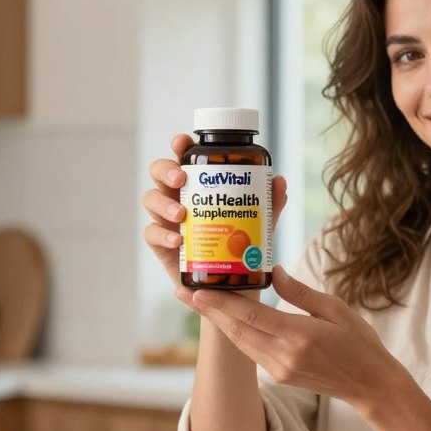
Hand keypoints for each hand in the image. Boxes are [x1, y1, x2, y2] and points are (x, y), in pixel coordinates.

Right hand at [142, 134, 286, 298]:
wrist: (233, 289)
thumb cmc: (243, 250)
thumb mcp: (260, 226)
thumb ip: (269, 206)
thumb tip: (280, 181)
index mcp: (200, 186)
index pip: (185, 158)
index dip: (180, 145)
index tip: (183, 141)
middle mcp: (179, 197)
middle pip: (159, 172)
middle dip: (166, 169)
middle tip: (181, 178)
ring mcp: (167, 220)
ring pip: (150, 199)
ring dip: (163, 202)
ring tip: (181, 214)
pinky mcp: (162, 245)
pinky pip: (151, 233)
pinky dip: (162, 234)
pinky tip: (178, 240)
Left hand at [181, 266, 409, 411]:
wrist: (370, 385)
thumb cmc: (359, 342)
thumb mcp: (335, 309)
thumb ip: (300, 292)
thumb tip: (273, 272)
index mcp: (299, 337)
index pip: (251, 317)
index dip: (220, 303)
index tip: (196, 290)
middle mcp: (283, 356)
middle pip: (236, 330)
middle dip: (207, 310)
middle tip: (181, 290)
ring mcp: (279, 369)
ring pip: (239, 342)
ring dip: (217, 321)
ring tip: (195, 300)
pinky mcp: (279, 375)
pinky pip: (250, 350)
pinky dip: (235, 332)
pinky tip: (224, 318)